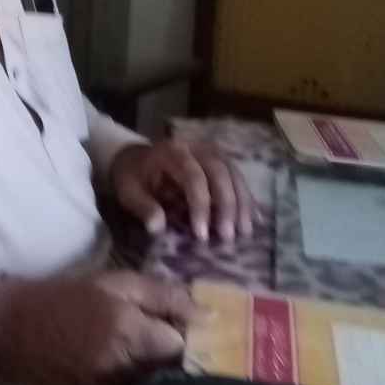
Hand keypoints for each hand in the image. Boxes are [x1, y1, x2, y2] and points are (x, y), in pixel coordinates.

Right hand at [0, 269, 205, 384]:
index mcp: (126, 331)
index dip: (186, 339)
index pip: (182, 347)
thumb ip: (164, 296)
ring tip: (143, 363)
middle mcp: (119, 370)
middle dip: (175, 362)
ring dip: (157, 381)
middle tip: (163, 347)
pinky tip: (125, 380)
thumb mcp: (116, 282)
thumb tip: (208, 315)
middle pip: (171, 376)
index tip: (180, 331)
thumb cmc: (69, 297)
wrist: (13, 328)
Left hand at [110, 141, 253, 244]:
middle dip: (227, 205)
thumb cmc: (133, 177)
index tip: (201, 235)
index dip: (200, 206)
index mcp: (171, 152)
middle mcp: (195, 147)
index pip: (193, 177)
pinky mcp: (219, 160)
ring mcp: (210, 151)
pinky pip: (238, 176)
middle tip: (228, 237)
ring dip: (242, 202)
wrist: (136, 159)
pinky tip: (255, 219)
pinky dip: (247, 197)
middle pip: (220, 172)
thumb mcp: (129, 192)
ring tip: (245, 232)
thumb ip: (143, 208)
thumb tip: (157, 228)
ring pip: (234, 173)